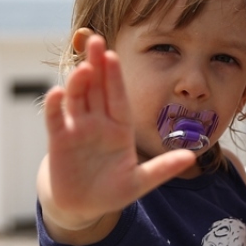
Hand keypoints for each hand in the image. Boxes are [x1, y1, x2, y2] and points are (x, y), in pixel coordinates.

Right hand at [40, 35, 195, 232]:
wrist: (83, 205)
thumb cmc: (113, 190)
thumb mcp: (140, 181)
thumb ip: (163, 168)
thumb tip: (191, 157)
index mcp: (119, 127)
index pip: (118, 98)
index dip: (115, 78)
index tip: (115, 56)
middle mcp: (98, 122)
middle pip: (96, 89)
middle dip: (96, 66)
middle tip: (95, 41)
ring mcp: (77, 129)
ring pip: (77, 99)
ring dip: (78, 83)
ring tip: (82, 68)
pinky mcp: (59, 141)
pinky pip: (56, 119)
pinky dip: (55, 107)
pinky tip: (56, 93)